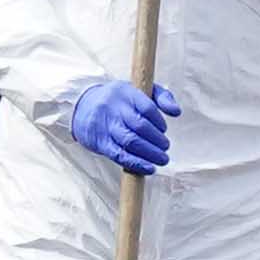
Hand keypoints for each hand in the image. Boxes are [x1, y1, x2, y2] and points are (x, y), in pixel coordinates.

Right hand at [62, 78, 178, 175]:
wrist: (82, 106)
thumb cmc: (119, 101)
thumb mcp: (139, 91)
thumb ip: (162, 98)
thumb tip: (176, 112)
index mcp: (125, 93)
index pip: (146, 107)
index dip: (159, 121)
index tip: (163, 129)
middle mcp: (113, 108)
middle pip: (139, 126)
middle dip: (157, 140)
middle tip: (165, 147)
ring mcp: (105, 125)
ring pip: (130, 141)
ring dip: (150, 153)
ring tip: (162, 158)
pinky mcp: (100, 142)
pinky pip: (119, 155)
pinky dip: (136, 163)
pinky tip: (148, 168)